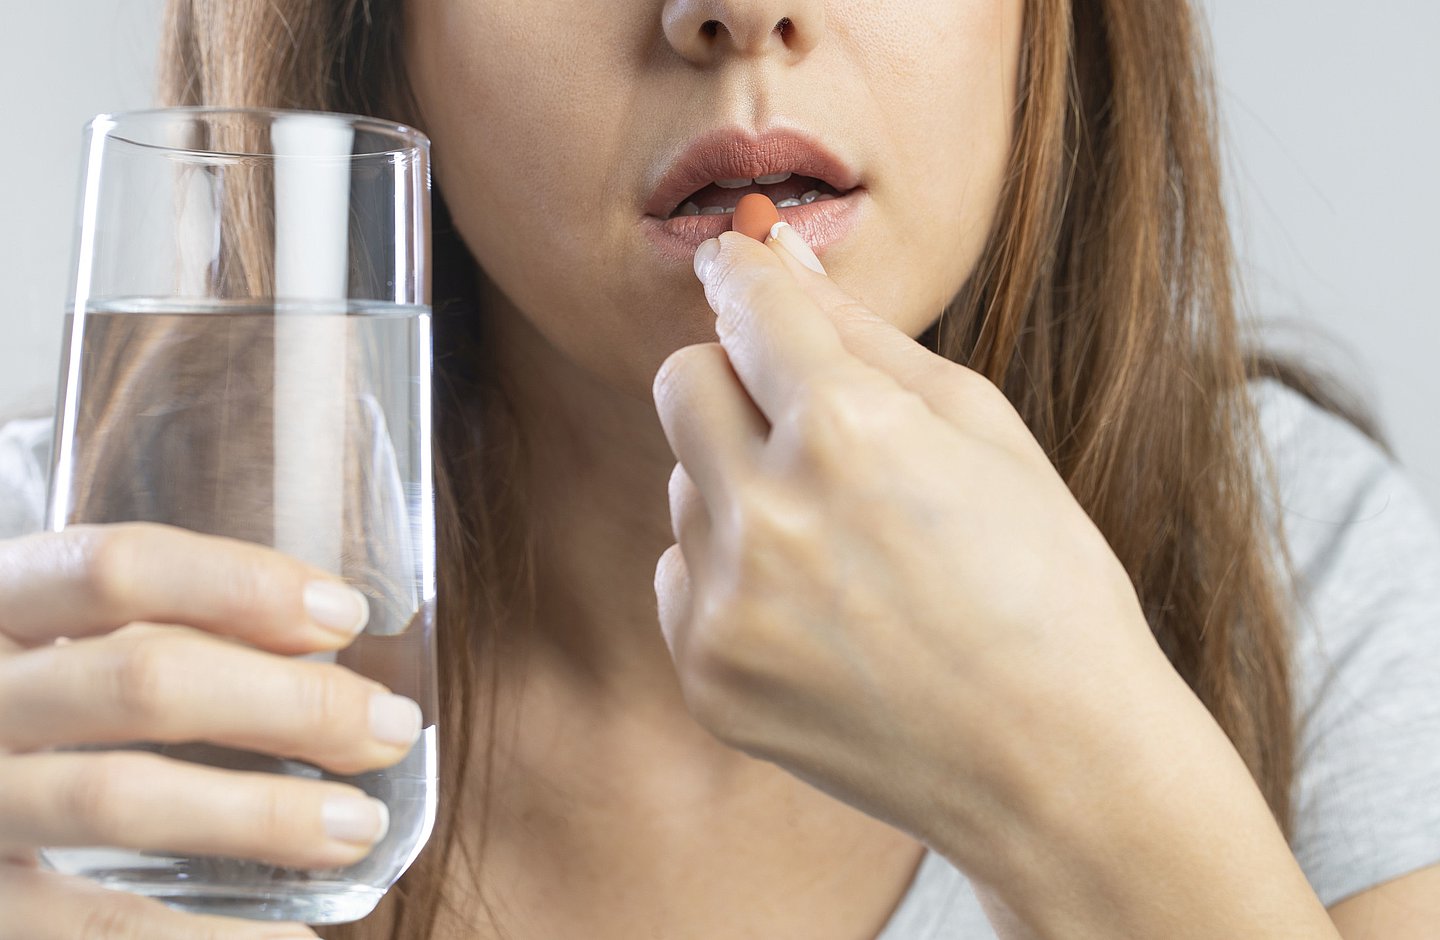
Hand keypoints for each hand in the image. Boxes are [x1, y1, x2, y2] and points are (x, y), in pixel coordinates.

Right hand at [0, 523, 421, 938]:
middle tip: (389, 728)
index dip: (241, 585)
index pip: (117, 566)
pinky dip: (207, 938)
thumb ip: (160, 644)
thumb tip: (335, 670)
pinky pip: (99, 925)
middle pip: (142, 677)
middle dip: (291, 702)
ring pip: (120, 796)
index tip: (347, 617)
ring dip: (264, 813)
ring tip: (360, 827)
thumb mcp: (66, 658)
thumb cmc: (37, 725)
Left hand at [651, 228, 1171, 868]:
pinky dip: (731, 573)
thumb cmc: (1044, 583)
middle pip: (680, 382)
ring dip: (740, 487)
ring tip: (839, 546)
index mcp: (846, 434)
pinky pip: (680, 573)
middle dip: (732, 379)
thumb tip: (778, 254)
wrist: (1054, 759)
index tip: (736, 260)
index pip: (746, 308)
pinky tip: (815, 608)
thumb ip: (862, 334)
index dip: (742, 271)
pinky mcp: (706, 676)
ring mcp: (727, 608)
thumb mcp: (980, 429)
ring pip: (682, 484)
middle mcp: (767, 517)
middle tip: (802, 417)